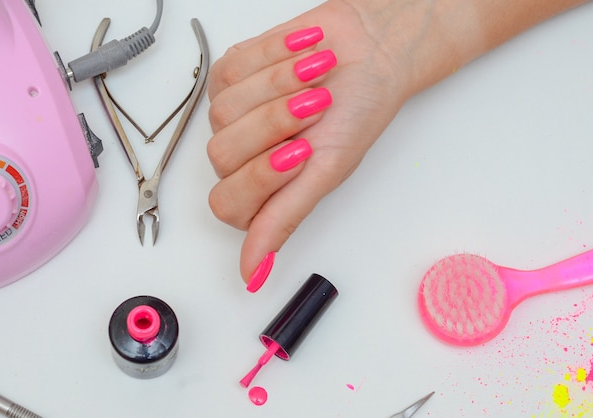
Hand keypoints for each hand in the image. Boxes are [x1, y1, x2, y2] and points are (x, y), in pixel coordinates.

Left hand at [207, 0, 411, 290]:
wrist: (370, 54)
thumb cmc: (355, 114)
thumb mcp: (326, 172)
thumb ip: (284, 220)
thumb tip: (253, 275)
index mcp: (261, 189)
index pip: (228, 203)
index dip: (261, 177)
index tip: (302, 151)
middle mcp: (241, 155)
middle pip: (222, 155)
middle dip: (273, 125)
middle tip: (316, 106)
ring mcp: (231, 114)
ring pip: (223, 110)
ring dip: (278, 87)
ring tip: (315, 77)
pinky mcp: (230, 74)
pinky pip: (233, 70)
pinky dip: (273, 58)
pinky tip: (302, 57)